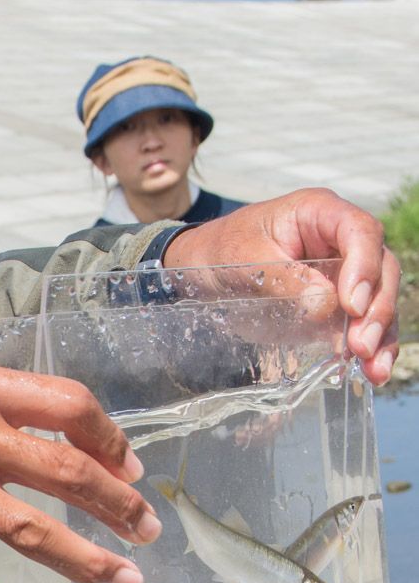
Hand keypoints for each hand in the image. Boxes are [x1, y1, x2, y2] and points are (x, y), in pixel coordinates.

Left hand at [163, 187, 400, 383]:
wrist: (200, 267)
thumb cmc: (220, 252)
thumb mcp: (242, 260)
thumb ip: (283, 279)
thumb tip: (326, 305)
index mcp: (318, 213)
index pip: (360, 232)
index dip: (364, 267)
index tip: (353, 305)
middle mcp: (339, 239)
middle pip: (380, 267)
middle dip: (376, 309)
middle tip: (361, 344)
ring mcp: (343, 270)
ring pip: (379, 298)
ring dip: (381, 334)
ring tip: (374, 368)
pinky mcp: (338, 300)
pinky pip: (363, 320)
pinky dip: (372, 344)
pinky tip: (372, 369)